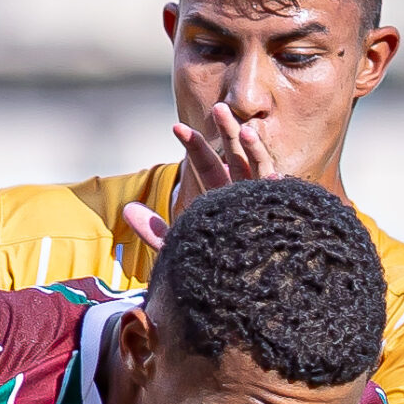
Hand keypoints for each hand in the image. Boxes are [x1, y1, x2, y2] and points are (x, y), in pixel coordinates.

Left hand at [121, 101, 280, 254]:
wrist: (241, 295)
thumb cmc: (212, 267)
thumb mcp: (179, 246)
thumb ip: (154, 230)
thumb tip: (126, 210)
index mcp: (222, 195)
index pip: (207, 164)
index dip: (194, 145)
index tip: (175, 128)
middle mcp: (244, 194)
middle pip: (236, 156)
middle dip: (229, 132)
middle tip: (218, 107)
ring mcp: (263, 203)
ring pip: (260, 170)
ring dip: (255, 151)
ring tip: (247, 130)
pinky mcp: (277, 217)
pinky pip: (278, 200)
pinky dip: (275, 188)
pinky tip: (274, 176)